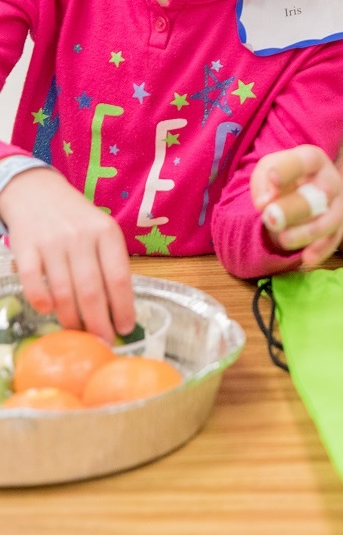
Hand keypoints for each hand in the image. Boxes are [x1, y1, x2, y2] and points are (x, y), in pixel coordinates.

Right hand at [0, 168, 134, 342]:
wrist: (37, 192)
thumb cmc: (77, 219)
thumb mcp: (102, 231)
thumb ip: (110, 262)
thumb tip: (120, 307)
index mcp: (107, 233)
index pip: (119, 277)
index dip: (123, 307)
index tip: (126, 327)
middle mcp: (81, 237)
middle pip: (91, 289)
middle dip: (98, 322)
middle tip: (103, 342)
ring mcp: (51, 242)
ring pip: (62, 290)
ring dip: (71, 318)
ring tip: (79, 332)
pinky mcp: (25, 247)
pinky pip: (31, 280)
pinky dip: (40, 300)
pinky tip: (47, 311)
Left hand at [251, 146, 342, 269]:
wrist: (303, 189)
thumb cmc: (283, 178)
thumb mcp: (268, 169)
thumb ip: (263, 180)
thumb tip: (264, 202)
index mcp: (314, 160)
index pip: (305, 161)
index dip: (290, 169)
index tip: (272, 178)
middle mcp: (331, 181)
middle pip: (321, 193)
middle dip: (295, 207)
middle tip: (270, 217)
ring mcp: (338, 205)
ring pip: (330, 220)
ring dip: (307, 232)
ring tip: (283, 239)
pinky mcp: (338, 228)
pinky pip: (334, 241)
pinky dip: (321, 251)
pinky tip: (306, 259)